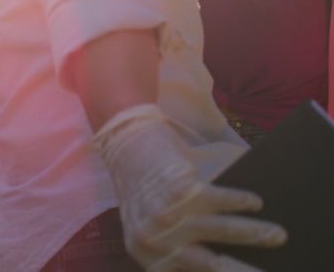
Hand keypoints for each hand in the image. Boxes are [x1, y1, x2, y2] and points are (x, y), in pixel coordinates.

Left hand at [94, 105, 286, 270]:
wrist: (125, 146)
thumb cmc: (147, 191)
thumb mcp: (152, 229)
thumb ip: (179, 248)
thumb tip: (227, 260)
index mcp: (148, 258)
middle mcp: (154, 241)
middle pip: (213, 266)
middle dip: (246, 270)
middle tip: (272, 270)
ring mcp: (166, 216)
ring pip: (222, 232)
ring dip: (256, 234)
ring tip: (279, 235)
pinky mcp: (180, 190)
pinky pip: (222, 201)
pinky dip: (242, 202)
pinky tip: (255, 202)